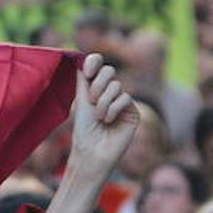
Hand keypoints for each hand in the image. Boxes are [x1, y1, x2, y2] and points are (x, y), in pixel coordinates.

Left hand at [66, 53, 139, 183]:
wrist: (93, 152)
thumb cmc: (83, 131)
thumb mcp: (81, 102)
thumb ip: (83, 82)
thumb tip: (80, 61)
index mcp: (93, 89)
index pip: (97, 65)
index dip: (94, 62)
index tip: (88, 71)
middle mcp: (108, 93)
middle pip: (109, 71)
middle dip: (99, 83)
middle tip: (92, 99)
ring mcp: (121, 102)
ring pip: (116, 85)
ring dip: (104, 101)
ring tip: (98, 117)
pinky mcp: (132, 111)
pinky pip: (125, 97)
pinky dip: (114, 108)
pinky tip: (108, 121)